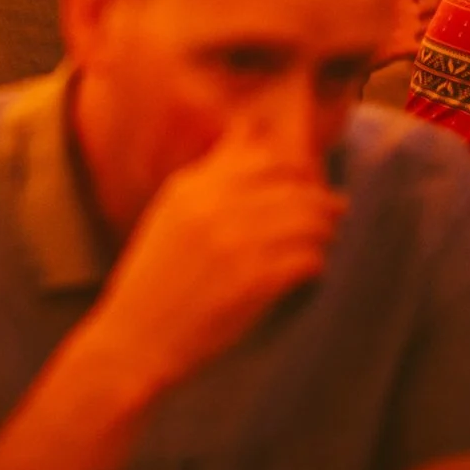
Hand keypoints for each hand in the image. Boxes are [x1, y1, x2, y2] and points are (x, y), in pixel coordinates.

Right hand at [75, 114, 344, 394]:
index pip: (265, 160)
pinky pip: (307, 259)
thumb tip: (250, 131)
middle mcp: (213, 208)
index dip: (296, 170)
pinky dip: (315, 262)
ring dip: (323, 230)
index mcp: (191, 188)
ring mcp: (235, 244)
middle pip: (293, 188)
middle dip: (321, 200)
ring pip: (307, 221)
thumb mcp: (172, 214)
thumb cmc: (156, 279)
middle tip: (334, 211)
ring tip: (325, 239)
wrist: (135, 338)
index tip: (307, 183)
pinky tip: (309, 269)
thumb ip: (211, 176)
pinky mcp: (253, 282)